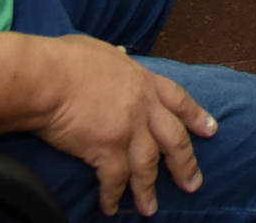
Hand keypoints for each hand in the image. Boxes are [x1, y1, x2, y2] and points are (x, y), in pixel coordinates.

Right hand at [26, 34, 212, 217]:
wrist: (45, 78)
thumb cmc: (64, 60)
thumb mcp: (100, 49)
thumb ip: (116, 57)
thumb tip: (122, 53)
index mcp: (143, 80)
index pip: (178, 99)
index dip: (195, 116)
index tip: (210, 130)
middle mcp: (142, 106)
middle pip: (174, 139)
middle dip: (185, 164)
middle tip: (193, 184)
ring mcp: (127, 128)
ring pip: (148, 166)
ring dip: (148, 190)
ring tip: (150, 209)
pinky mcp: (107, 148)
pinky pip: (115, 180)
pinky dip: (113, 196)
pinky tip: (111, 207)